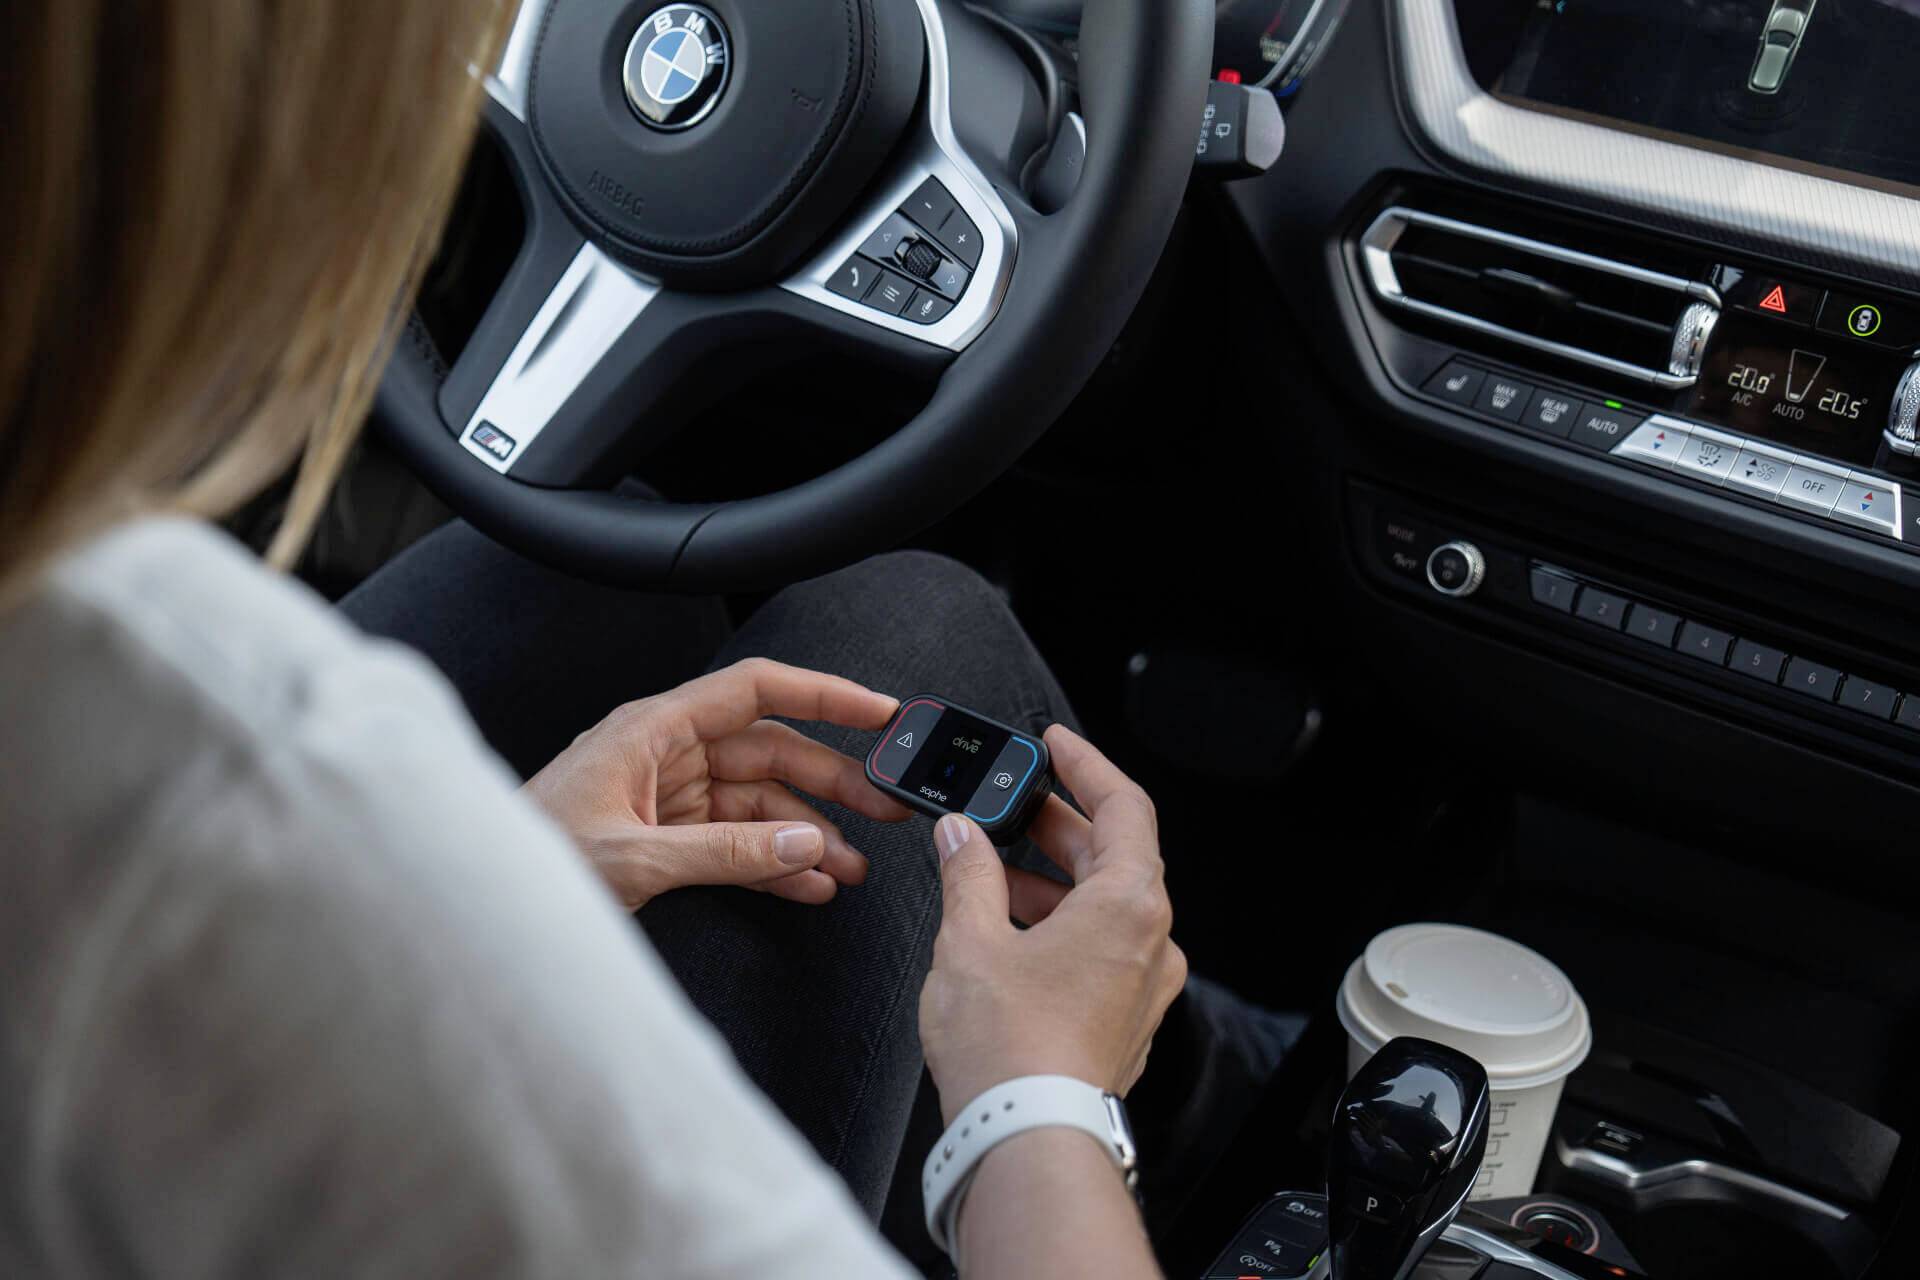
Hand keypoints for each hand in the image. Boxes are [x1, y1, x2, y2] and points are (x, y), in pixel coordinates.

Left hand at [524, 658, 910, 908]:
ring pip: (761, 803)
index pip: (756, 691)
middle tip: (886, 808)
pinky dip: (775, 862)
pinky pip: (738, 841)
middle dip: (832, 782)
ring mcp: (668, 796)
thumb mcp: (632, 857)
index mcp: (654, 728)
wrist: (478, 900)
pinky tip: (808, 884)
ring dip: (809, 836)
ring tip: (851, 870)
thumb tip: (804, 844)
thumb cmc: (529, 857)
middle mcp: (667, 753)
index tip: (879, 711)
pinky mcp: (666, 836)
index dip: (823, 694)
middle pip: (771, 752)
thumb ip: (725, 851)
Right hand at [917, 725, 1185, 1122]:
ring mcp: (1144, 988)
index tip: (1056, 745)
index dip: (1087, 766)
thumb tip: (961, 838)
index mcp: (1130, 905)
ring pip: (1107, 906)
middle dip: (1058, 825)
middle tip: (1011, 803)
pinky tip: (1009, 928)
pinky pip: (1103, 950)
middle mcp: (1153, 943)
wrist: (1026, 1138)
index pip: (1125, 805)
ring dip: (1053, 880)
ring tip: (992, 871)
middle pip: (1116, 855)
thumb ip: (968, 873)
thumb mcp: (970, 940)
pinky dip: (1062, 924)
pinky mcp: (1125, 1023)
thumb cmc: (1010, 1050)